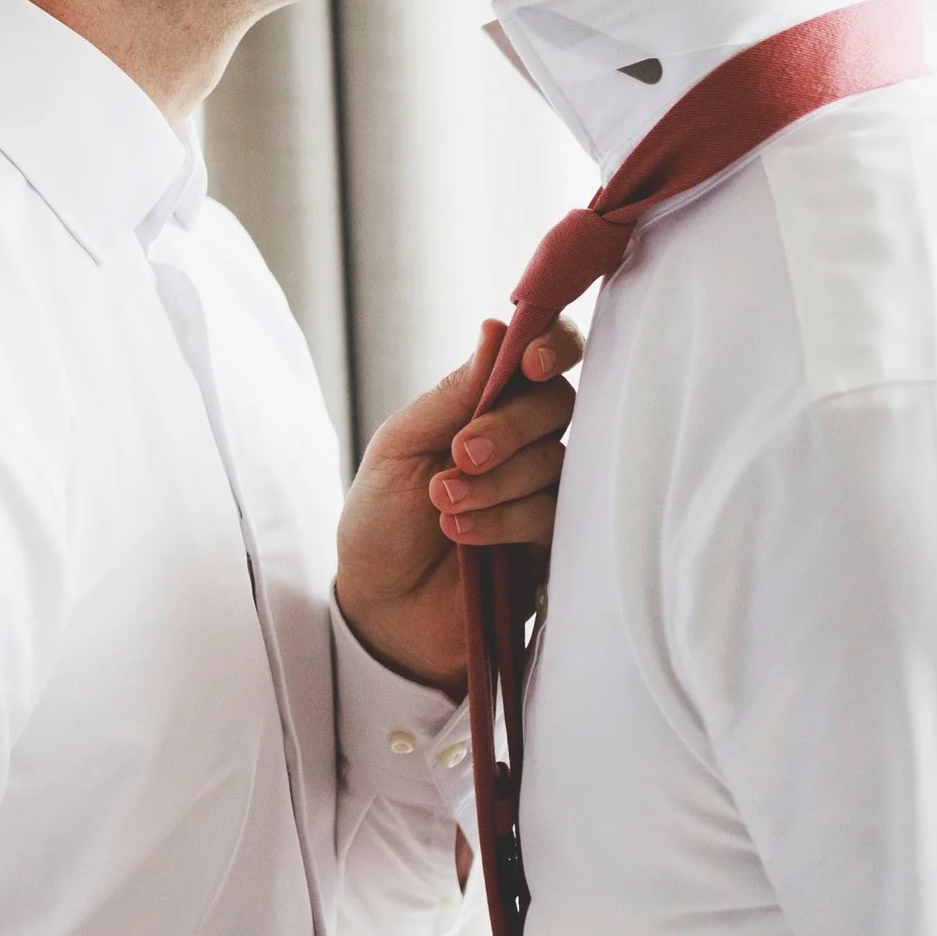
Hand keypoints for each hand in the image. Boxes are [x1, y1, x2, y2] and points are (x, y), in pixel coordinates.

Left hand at [335, 320, 580, 690]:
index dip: (552, 346)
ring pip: (555, 463)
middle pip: (558, 405)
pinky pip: (554, 516)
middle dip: (508, 428)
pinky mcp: (552, 542)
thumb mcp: (400, 447)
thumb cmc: (383, 518)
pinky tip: (461, 535)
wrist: (378, 605)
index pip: (543, 356)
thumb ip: (453, 395)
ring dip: (494, 482)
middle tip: (460, 454)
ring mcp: (542, 491)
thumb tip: (498, 330)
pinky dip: (504, 519)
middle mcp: (525, 441)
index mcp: (487, 404)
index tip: (528, 363)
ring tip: (442, 504)